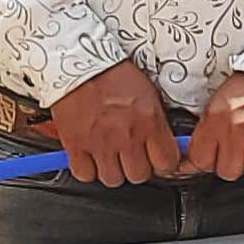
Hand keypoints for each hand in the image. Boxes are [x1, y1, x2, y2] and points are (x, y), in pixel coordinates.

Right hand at [53, 58, 184, 185]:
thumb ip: (157, 124)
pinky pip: (85, 174)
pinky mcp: (76, 146)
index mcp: (148, 123)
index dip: (164, 165)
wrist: (79, 64)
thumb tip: (165, 145)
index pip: (167, 164)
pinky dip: (88, 169)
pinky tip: (91, 156)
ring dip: (113, 170)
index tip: (158, 161)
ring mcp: (100, 144)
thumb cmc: (113, 74)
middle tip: (132, 156)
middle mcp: (126, 136)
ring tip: (110, 155)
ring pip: (113, 179)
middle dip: (137, 168)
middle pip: (139, 176)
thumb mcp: (148, 94)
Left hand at [196, 71, 243, 181]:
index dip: (204, 161)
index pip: (200, 160)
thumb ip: (206, 128)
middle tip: (239, 148)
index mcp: (216, 120)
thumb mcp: (220, 98)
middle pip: (227, 172)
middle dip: (232, 162)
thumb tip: (191, 158)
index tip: (208, 160)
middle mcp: (237, 133)